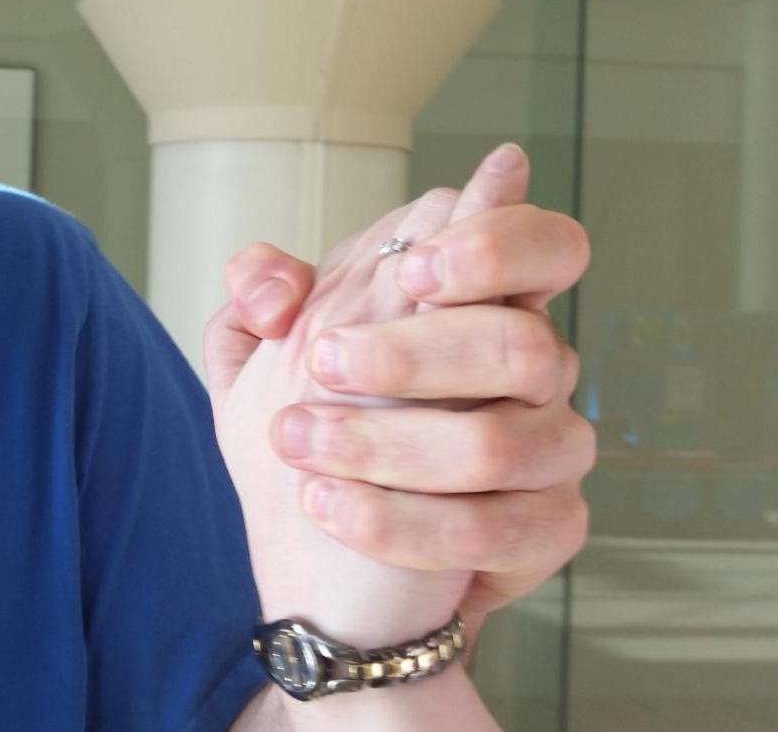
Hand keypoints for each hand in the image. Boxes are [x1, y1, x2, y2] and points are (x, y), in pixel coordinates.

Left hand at [205, 145, 593, 638]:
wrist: (335, 567)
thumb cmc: (315, 436)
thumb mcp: (262, 362)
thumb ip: (263, 296)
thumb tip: (279, 280)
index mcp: (480, 305)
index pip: (543, 248)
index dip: (493, 246)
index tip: (413, 270)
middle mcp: (534, 374)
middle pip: (526, 344)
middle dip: (418, 351)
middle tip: (323, 361)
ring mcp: (550, 453)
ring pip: (500, 444)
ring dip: (385, 444)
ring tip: (298, 442)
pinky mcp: (548, 530)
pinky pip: (498, 528)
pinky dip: (401, 523)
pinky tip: (330, 508)